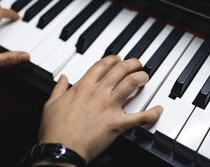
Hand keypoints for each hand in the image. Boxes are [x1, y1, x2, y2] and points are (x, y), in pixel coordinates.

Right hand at [37, 56, 162, 164]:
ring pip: (131, 83)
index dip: (113, 59)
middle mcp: (98, 92)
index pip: (102, 64)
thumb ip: (59, 89)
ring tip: (145, 78)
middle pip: (120, 69)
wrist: (62, 149)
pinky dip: (152, 113)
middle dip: (132, 64)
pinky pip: (140, 116)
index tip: (118, 59)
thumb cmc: (55, 129)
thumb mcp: (51, 104)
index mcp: (83, 86)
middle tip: (137, 65)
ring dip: (141, 77)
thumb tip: (63, 78)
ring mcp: (109, 106)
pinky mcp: (118, 123)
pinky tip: (158, 109)